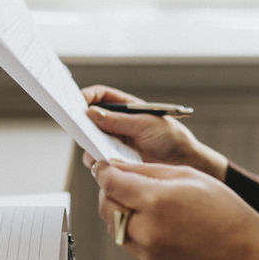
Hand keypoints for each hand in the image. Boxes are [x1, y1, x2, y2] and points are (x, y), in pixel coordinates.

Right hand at [80, 85, 226, 179]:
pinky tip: (99, 162)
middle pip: (92, 118)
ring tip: (90, 146)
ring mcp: (117, 141)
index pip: (101, 96)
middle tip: (75, 126)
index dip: (88, 96)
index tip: (77, 102)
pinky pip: (99, 157)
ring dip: (88, 143)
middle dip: (82, 121)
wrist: (184, 163)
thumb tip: (91, 113)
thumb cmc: (171, 138)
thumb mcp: (145, 125)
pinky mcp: (117, 159)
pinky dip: (95, 159)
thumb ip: (119, 121)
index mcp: (127, 107)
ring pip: (92, 139)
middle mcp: (119, 123)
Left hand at [92, 160, 258, 259]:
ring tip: (150, 209)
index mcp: (156, 200)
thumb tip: (116, 167)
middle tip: (123, 186)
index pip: (110, 183)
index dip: (103, 171)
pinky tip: (164, 231)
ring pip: (116, 230)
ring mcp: (148, 255)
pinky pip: (134, 249)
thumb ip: (147, 171)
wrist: (244, 253)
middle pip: (106, 208)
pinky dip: (140, 237)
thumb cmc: (222, 210)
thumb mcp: (187, 175)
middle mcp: (147, 230)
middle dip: (110, 194)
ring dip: (124, 216)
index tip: (102, 167)